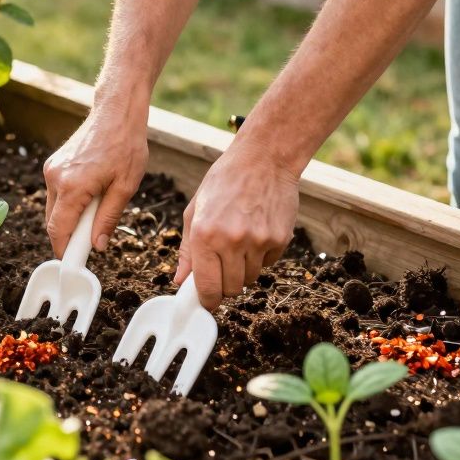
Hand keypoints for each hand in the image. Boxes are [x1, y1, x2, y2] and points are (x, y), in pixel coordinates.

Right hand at [43, 103, 147, 257]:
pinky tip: (93, 192)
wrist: (116, 111)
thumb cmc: (126, 144)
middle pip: (53, 222)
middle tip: (94, 236)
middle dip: (70, 235)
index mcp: (72, 186)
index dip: (65, 251)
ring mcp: (52, 169)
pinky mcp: (54, 164)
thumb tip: (97, 245)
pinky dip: (70, 202)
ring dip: (71, 217)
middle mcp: (55, 178)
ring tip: (99, 205)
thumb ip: (108, 219)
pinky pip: (57, 193)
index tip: (74, 264)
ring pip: (55, 208)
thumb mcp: (125, 187)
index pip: (58, 231)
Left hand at [175, 136, 299, 309]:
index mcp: (204, 234)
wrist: (264, 159)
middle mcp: (231, 241)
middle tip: (224, 266)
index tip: (207, 300)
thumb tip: (179, 280)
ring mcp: (258, 241)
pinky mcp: (280, 239)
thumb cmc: (224, 182)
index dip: (206, 299)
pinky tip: (257, 231)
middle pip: (231, 289)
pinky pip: (268, 264)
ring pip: (250, 279)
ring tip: (240, 241)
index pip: (206, 287)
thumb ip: (187, 250)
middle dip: (226, 285)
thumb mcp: (195, 211)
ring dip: (244, 269)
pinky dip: (262, 256)